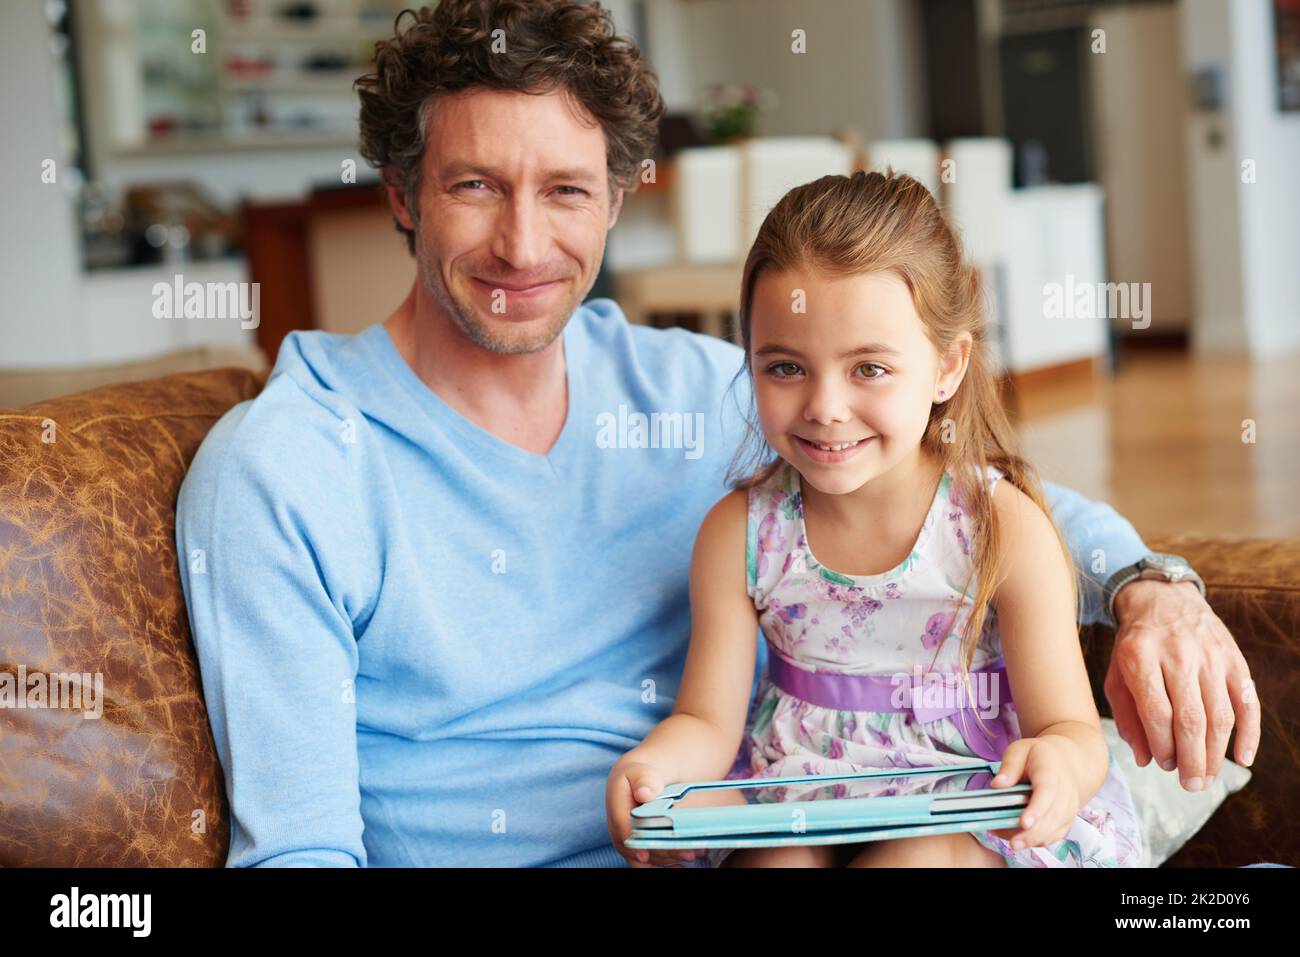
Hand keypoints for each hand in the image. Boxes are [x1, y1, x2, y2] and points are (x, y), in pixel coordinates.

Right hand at [605, 758, 703, 867]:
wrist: (638, 783)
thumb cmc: (640, 776)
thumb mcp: (641, 772)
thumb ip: (644, 781)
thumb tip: (644, 794)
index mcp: (617, 810)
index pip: (622, 829)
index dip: (632, 843)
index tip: (644, 855)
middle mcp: (619, 831)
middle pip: (636, 849)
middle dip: (661, 854)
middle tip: (687, 854)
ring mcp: (629, 842)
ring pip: (644, 860)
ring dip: (667, 860)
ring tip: (692, 855)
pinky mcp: (640, 849)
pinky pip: (650, 863)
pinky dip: (665, 866)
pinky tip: (681, 866)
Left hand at [987, 737, 1082, 851]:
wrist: (1067, 762)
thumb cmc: (1038, 755)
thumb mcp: (1020, 750)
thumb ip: (1009, 766)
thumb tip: (997, 785)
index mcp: (1051, 771)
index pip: (1047, 792)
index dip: (1036, 809)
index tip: (1023, 823)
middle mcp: (1065, 792)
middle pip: (1052, 816)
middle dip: (1033, 833)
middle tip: (1012, 843)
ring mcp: (1069, 808)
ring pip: (1055, 829)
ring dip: (1034, 840)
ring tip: (1012, 844)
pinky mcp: (1066, 819)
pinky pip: (1055, 834)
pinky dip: (1039, 840)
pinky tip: (1020, 841)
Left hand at [1106, 579, 1259, 790]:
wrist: (1162, 600)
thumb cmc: (1135, 645)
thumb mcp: (1116, 673)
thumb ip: (1127, 716)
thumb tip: (1144, 759)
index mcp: (1141, 656)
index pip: (1157, 710)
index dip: (1162, 745)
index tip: (1163, 765)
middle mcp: (1178, 654)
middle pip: (1191, 717)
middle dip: (1192, 758)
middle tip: (1190, 785)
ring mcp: (1210, 656)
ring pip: (1220, 714)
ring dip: (1216, 753)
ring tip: (1207, 778)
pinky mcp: (1235, 659)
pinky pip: (1248, 702)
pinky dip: (1249, 734)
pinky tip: (1242, 759)